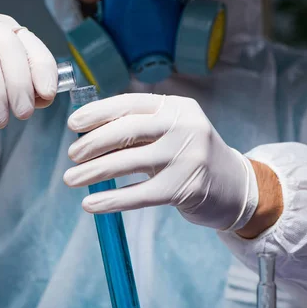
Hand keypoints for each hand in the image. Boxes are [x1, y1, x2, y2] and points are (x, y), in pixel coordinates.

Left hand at [64, 93, 258, 230]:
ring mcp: (187, 157)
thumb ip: (139, 127)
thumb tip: (87, 131)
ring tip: (71, 179)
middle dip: (91, 143)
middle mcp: (184, 126)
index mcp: (176, 106)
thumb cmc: (190, 156)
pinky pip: (138, 195)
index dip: (97, 113)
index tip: (73, 123)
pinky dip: (110, 199)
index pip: (129, 103)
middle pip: (126, 130)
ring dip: (92, 172)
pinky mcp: (184, 188)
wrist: (236, 187)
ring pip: (127, 162)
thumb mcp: (172, 131)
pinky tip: (90, 204)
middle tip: (71, 156)